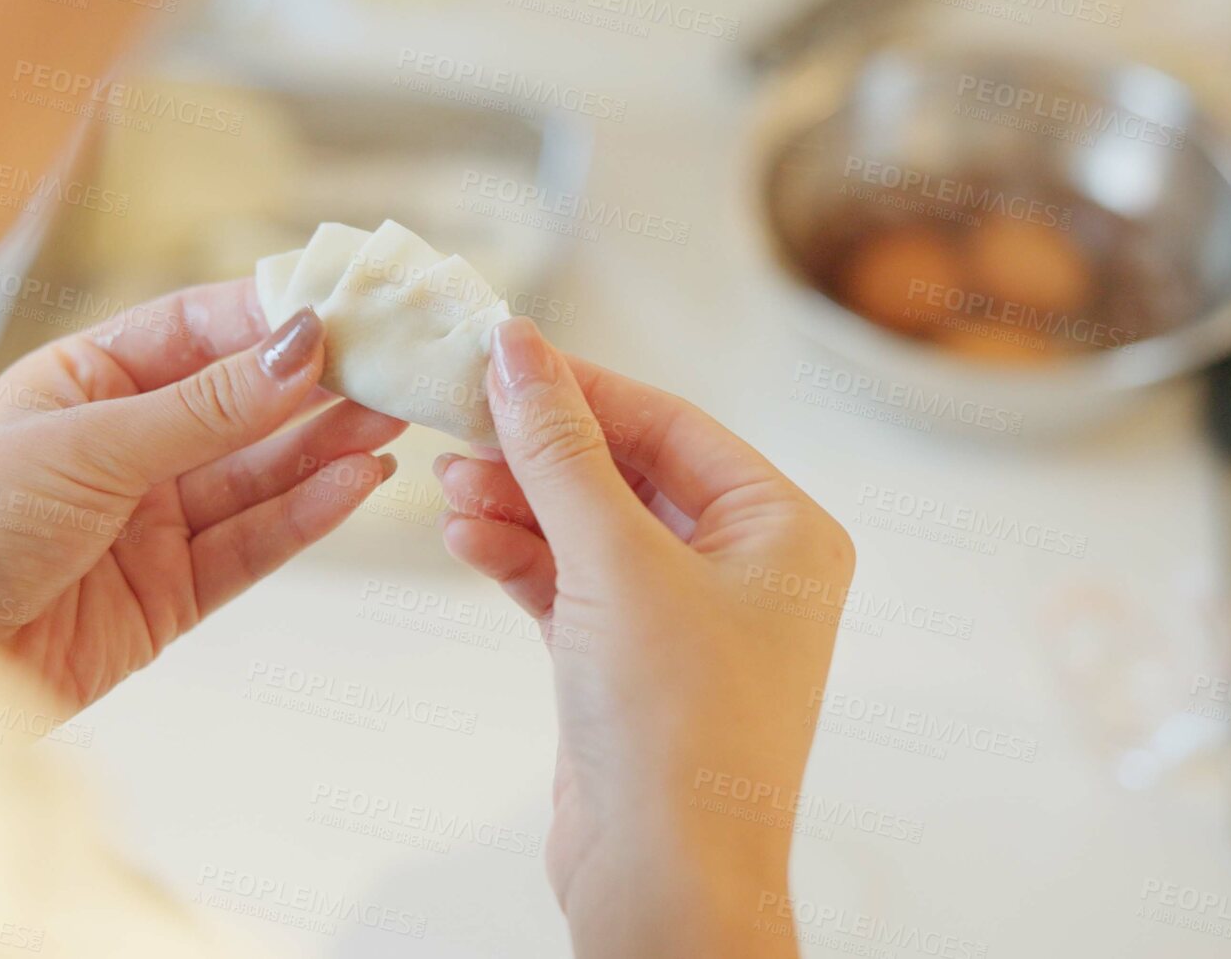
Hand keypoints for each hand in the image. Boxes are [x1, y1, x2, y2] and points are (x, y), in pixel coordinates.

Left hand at [0, 280, 404, 711]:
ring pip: (258, 473)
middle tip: (397, 364)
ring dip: (326, 446)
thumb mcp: (86, 446)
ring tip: (395, 419)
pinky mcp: (170, 594)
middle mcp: (123, 443)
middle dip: (318, 384)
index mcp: (84, 379)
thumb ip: (205, 406)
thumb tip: (301, 346)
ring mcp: (150, 520)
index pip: (198, 329)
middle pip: (241, 403)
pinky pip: (253, 543)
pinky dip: (307, 514)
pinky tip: (358, 482)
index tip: (348, 307)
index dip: (274, 318)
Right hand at [434, 318, 853, 957]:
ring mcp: (688, 621)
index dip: (583, 387)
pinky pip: (571, 586)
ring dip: (519, 504)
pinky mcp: (632, 667)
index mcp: (785, 532)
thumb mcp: (614, 563)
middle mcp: (748, 570)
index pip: (673, 425)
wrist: (663, 881)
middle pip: (628, 473)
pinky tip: (465, 536)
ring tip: (446, 482)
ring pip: (591, 530)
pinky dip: (520, 560)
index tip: (501, 353)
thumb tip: (518, 348)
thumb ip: (560, 451)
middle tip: (458, 418)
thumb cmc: (678, 727)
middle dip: (540, 452)